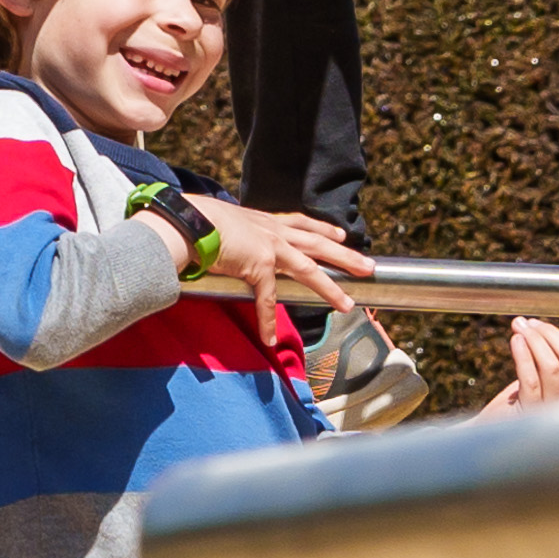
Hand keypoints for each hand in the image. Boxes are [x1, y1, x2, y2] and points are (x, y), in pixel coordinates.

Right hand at [190, 199, 373, 311]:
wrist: (189, 221)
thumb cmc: (195, 218)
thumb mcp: (221, 219)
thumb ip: (230, 231)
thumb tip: (222, 240)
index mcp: (263, 221)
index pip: (301, 223)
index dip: (323, 229)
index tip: (341, 235)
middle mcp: (272, 231)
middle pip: (317, 244)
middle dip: (345, 255)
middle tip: (369, 266)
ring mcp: (269, 248)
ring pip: (309, 271)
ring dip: (330, 289)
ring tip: (348, 305)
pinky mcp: (259, 266)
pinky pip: (267, 300)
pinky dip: (268, 321)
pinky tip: (270, 339)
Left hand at [492, 310, 558, 408]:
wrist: (499, 437)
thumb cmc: (529, 406)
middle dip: (551, 333)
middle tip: (531, 323)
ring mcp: (553, 410)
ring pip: (552, 366)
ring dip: (535, 340)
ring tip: (520, 327)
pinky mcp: (529, 414)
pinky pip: (530, 380)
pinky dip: (523, 355)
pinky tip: (516, 341)